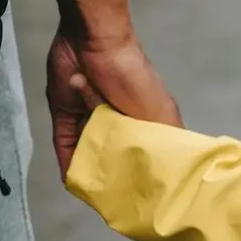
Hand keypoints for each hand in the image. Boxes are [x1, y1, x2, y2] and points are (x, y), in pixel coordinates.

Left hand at [47, 16, 180, 178]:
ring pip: (90, 151)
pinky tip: (74, 179)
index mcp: (145, 120)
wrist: (95, 43)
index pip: (146, 152)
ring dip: (92, 166)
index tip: (149, 194)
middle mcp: (119, 120)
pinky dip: (69, 160)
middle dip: (118, 173)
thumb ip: (165, 140)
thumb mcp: (159, 112)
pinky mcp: (67, 113)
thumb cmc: (134, 76)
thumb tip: (175, 172)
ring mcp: (91, 117)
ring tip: (98, 190)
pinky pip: (65, 143)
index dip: (147, 171)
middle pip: (116, 154)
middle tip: (120, 198)